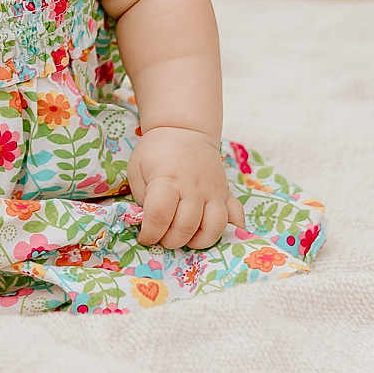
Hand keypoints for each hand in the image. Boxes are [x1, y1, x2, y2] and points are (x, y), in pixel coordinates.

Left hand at [128, 127, 244, 248]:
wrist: (184, 130)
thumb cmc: (156, 152)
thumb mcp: (137, 169)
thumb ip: (141, 198)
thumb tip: (149, 222)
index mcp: (167, 179)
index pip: (160, 215)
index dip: (150, 233)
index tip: (145, 237)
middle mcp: (193, 187)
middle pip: (186, 226)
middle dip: (171, 241)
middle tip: (162, 238)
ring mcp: (213, 191)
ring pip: (214, 228)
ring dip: (198, 241)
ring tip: (186, 238)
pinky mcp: (227, 193)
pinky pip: (236, 217)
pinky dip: (231, 231)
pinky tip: (215, 232)